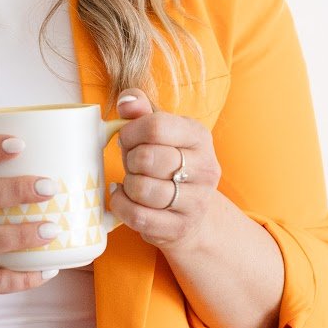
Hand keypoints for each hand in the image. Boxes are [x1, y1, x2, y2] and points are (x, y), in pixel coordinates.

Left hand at [110, 92, 220, 255]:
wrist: (190, 210)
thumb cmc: (165, 163)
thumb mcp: (157, 132)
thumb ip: (140, 110)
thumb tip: (127, 100)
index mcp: (199, 136)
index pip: (156, 126)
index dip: (131, 132)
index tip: (128, 139)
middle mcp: (205, 168)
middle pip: (147, 158)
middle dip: (129, 160)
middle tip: (133, 164)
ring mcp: (196, 201)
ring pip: (142, 188)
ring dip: (128, 184)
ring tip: (133, 182)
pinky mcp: (180, 227)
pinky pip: (137, 216)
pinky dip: (122, 206)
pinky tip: (126, 198)